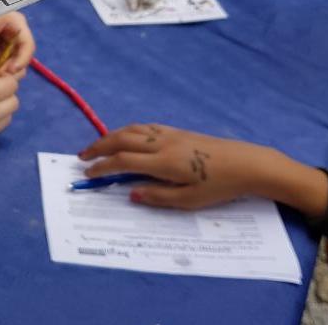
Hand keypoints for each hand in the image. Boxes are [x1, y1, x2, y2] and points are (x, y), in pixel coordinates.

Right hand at [78, 124, 282, 209]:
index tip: (87, 174)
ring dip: (110, 136)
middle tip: (82, 156)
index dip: (102, 166)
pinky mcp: (177, 131)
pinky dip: (128, 130)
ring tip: (98, 146)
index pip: (123, 161)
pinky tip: (126, 136)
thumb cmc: (220, 186)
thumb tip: (130, 193)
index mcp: (163, 162)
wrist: (246, 163)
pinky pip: (144, 127)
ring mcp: (169, 134)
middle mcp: (161, 143)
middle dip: (98, 147)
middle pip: (121, 139)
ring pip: (131, 129)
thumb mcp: (190, 201)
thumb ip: (158, 197)